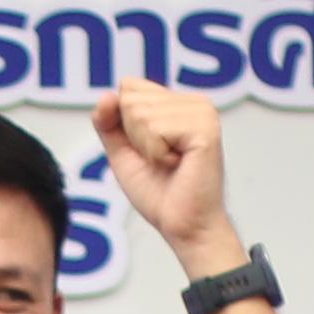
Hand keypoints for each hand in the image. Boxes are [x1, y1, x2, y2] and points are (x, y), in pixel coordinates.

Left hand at [90, 80, 245, 272]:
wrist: (184, 225)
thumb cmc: (159, 193)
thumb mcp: (122, 152)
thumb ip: (108, 122)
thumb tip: (110, 94)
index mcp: (179, 103)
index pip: (129, 88)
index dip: (125, 125)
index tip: (149, 150)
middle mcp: (194, 102)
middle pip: (131, 100)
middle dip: (135, 138)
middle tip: (161, 161)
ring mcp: (202, 112)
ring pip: (140, 114)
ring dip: (146, 149)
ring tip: (170, 164)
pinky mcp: (205, 128)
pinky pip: (155, 129)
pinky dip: (156, 155)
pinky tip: (178, 165)